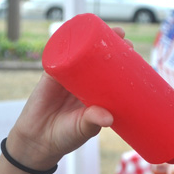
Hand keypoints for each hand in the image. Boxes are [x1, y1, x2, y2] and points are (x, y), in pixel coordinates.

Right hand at [5, 27, 132, 169]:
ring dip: (89, 39)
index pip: (112, 74)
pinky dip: (64, 44)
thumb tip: (108, 117)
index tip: (135, 52)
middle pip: (97, 58)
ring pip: (79, 53)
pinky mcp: (50, 76)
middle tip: (124, 37)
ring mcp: (67, 77)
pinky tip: (74, 32)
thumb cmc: (65, 137)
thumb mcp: (83, 129)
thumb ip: (93, 121)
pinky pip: (57, 56)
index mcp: (96, 94)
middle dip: (110, 44)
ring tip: (105, 30)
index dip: (123, 62)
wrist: (37, 142)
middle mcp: (83, 82)